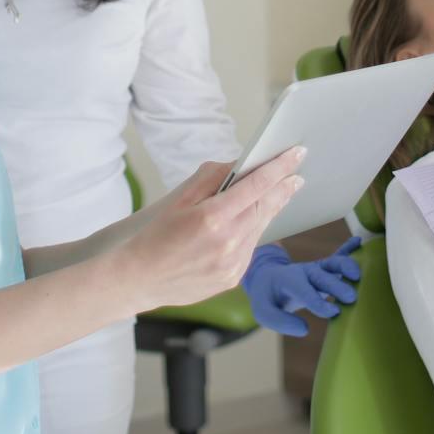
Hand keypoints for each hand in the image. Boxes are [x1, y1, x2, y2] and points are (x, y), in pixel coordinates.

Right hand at [111, 150, 304, 313]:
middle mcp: (228, 242)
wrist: (137, 279)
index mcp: (212, 217)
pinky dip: (252, 232)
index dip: (279, 167)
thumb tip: (239, 164)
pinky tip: (251, 223)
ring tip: (279, 193)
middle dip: (283, 188)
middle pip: (265, 207)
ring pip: (260, 228)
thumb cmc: (154, 236)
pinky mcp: (232, 278)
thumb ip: (211, 178)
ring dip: (269, 209)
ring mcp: (232, 264)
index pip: (256, 185)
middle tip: (296, 174)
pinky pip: (250, 248)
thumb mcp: (179, 199)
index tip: (296, 154)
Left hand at [242, 235, 364, 336]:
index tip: (333, 312)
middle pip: (322, 276)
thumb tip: (305, 329)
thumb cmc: (267, 298)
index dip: (318, 302)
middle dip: (337, 285)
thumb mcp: (264, 313)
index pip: (304, 291)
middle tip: (351, 297)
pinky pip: (337, 255)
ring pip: (332, 263)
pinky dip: (348, 248)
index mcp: (288, 281)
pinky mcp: (324, 268)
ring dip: (346, 266)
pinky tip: (358, 241)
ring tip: (358, 276)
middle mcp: (304, 272)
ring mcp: (316, 268)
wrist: (267, 280)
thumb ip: (281, 322)